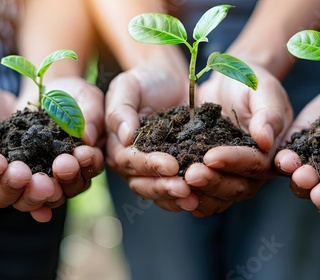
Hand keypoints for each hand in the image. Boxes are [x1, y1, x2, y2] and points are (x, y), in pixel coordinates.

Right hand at [0, 78, 103, 222]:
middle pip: (5, 197)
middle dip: (21, 188)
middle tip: (32, 176)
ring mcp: (22, 183)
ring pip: (35, 196)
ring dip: (51, 187)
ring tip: (64, 166)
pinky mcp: (46, 173)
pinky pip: (60, 184)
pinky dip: (72, 179)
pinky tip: (81, 169)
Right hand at [105, 59, 199, 211]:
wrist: (171, 83)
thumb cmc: (146, 81)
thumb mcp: (129, 86)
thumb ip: (121, 109)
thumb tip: (124, 136)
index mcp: (117, 146)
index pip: (129, 161)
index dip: (149, 165)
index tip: (170, 165)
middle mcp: (131, 164)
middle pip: (142, 184)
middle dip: (164, 187)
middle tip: (185, 188)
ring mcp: (152, 172)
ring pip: (159, 194)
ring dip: (176, 198)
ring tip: (194, 199)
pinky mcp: (173, 174)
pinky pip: (176, 193)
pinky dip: (188, 197)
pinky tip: (202, 198)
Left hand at [183, 65, 292, 216]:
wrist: (228, 82)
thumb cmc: (250, 81)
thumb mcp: (262, 88)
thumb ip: (268, 112)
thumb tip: (266, 140)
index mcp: (273, 150)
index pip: (256, 163)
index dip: (235, 162)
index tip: (211, 156)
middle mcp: (256, 170)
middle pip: (239, 187)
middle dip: (214, 182)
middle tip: (190, 175)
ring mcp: (235, 176)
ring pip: (221, 196)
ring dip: (201, 194)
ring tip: (179, 184)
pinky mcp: (215, 176)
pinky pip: (206, 194)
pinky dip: (192, 197)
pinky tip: (174, 194)